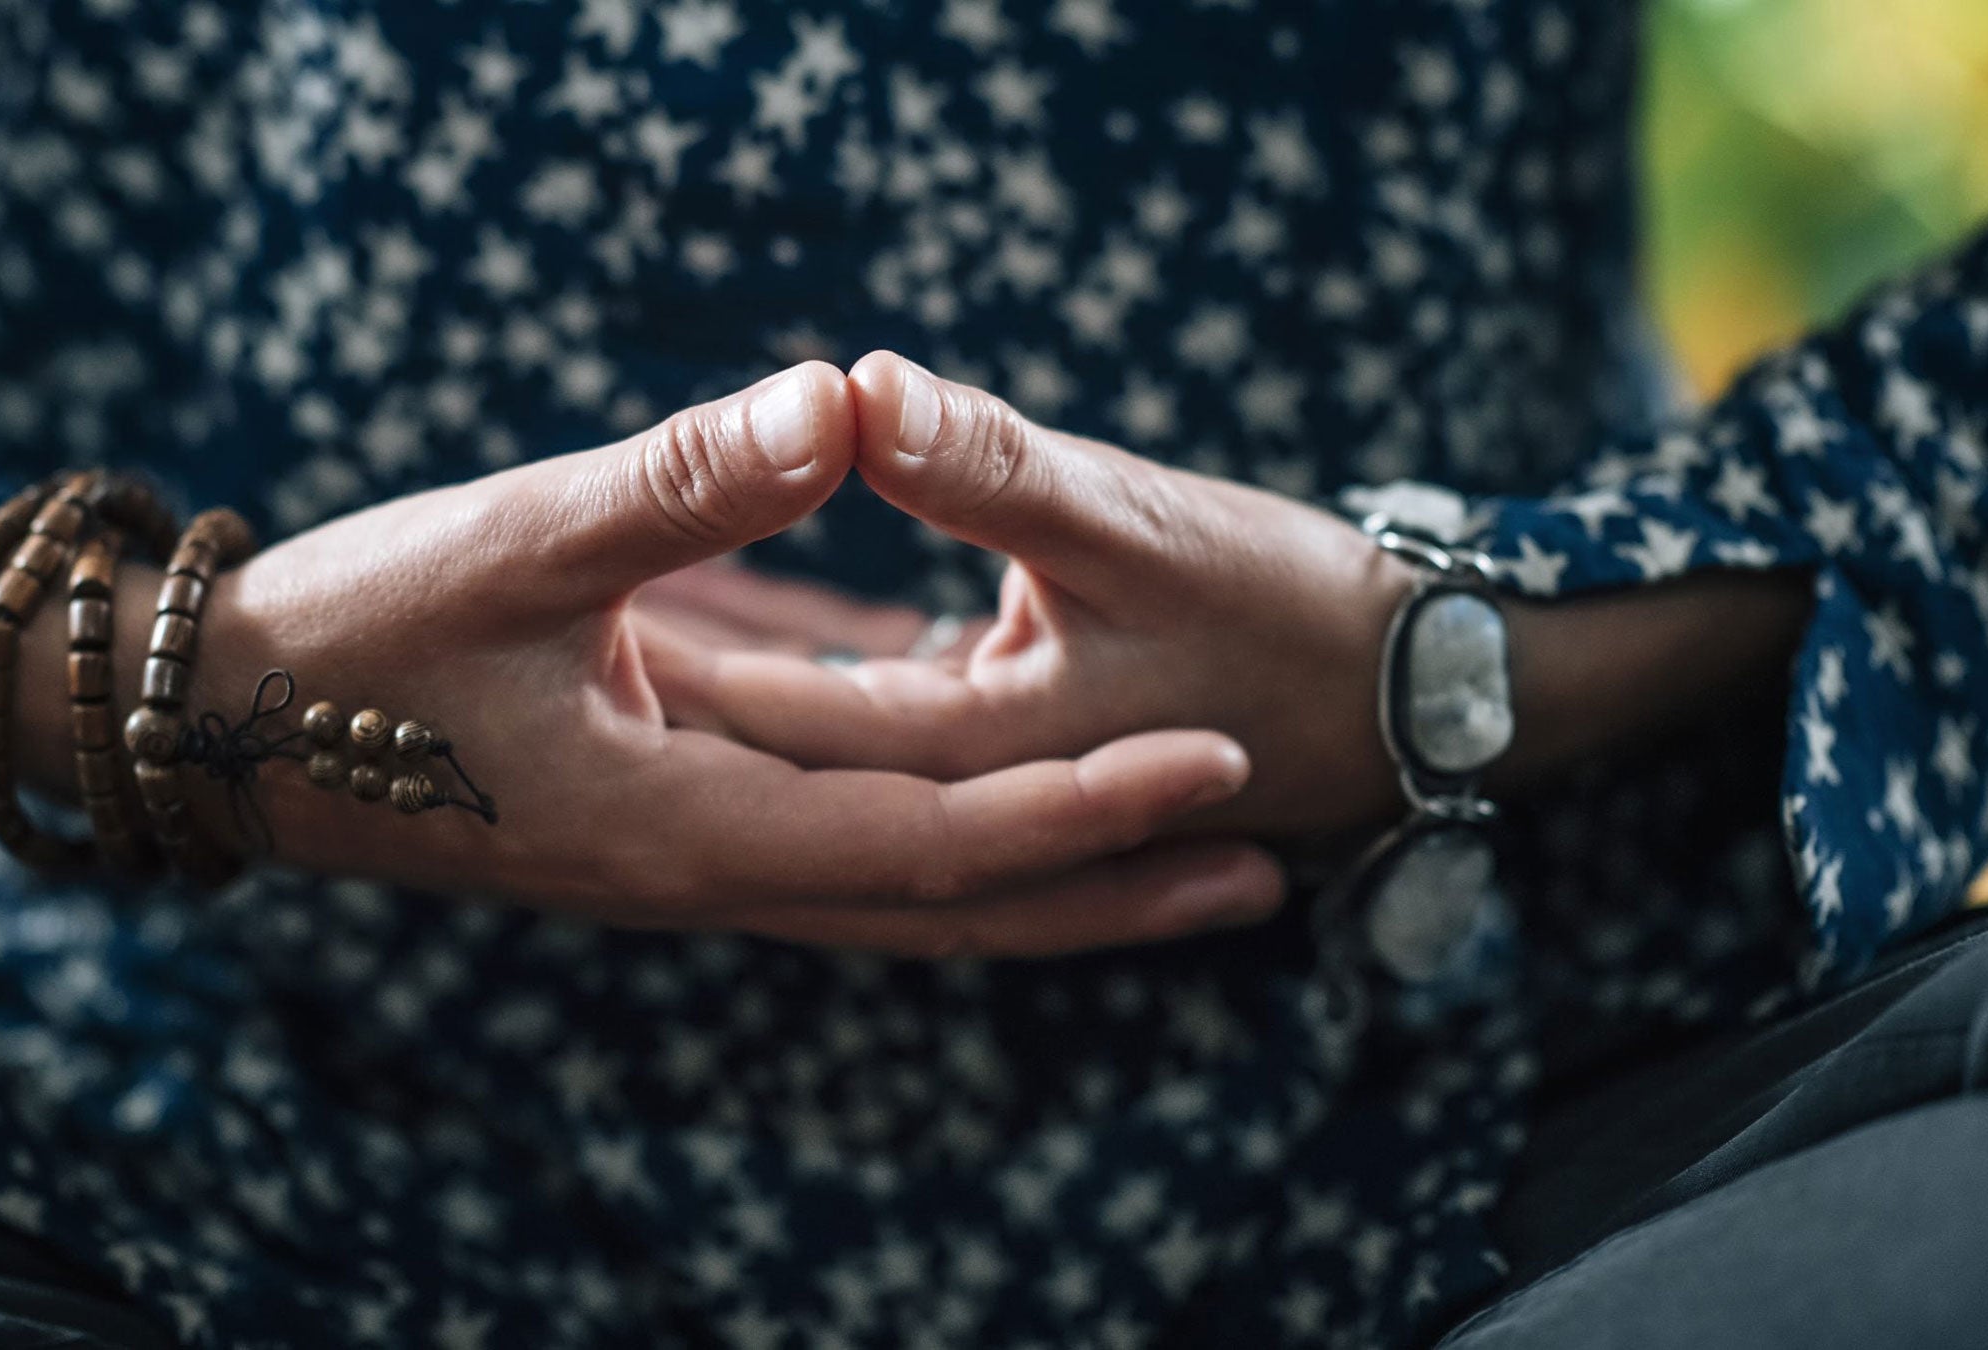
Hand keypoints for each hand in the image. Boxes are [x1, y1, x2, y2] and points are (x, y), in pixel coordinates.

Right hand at [0, 364, 1285, 956]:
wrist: (222, 726)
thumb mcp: (514, 541)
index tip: (1217, 767)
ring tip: (1164, 853)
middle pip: (946, 905)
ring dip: (1037, 876)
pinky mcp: (661, 821)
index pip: (933, 838)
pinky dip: (933, 838)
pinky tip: (987, 800)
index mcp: (689, 823)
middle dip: (1103, 889)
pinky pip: (833, 847)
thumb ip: (683, 476)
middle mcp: (705, 869)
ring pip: (899, 891)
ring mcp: (684, 857)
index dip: (1082, 806)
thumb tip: (844, 395)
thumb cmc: (354, 634)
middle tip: (1258, 873)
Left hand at [650, 354, 1815, 838]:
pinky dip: (826, 688)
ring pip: (833, 748)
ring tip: (628, 641)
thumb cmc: (1298, 607)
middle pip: (780, 749)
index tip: (549, 604)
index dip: (660, 650)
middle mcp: (968, 789)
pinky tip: (766, 637)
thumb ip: (983, 463)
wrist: (1441, 691)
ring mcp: (1001, 783)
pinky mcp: (1035, 750)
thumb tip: (844, 384)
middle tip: (546, 641)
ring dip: (744, 695)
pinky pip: (898, 730)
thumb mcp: (1135, 522)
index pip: (769, 710)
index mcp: (970, 753)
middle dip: (673, 694)